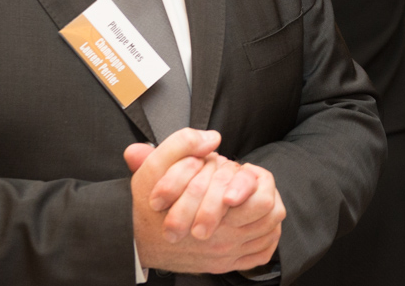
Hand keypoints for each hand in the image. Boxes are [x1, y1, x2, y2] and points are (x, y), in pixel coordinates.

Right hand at [125, 129, 285, 272]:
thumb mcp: (155, 167)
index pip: (262, 201)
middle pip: (271, 215)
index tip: (243, 171)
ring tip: (254, 199)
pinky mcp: (224, 266)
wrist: (133, 240)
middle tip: (252, 185)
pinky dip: (265, 239)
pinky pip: (261, 254)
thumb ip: (182, 144)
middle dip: (266, 194)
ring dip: (267, 215)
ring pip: (269, 233)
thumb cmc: (146, 205)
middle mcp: (223, 241)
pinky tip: (255, 224)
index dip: (258, 180)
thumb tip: (212, 138)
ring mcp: (226, 256)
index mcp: (212, 218)